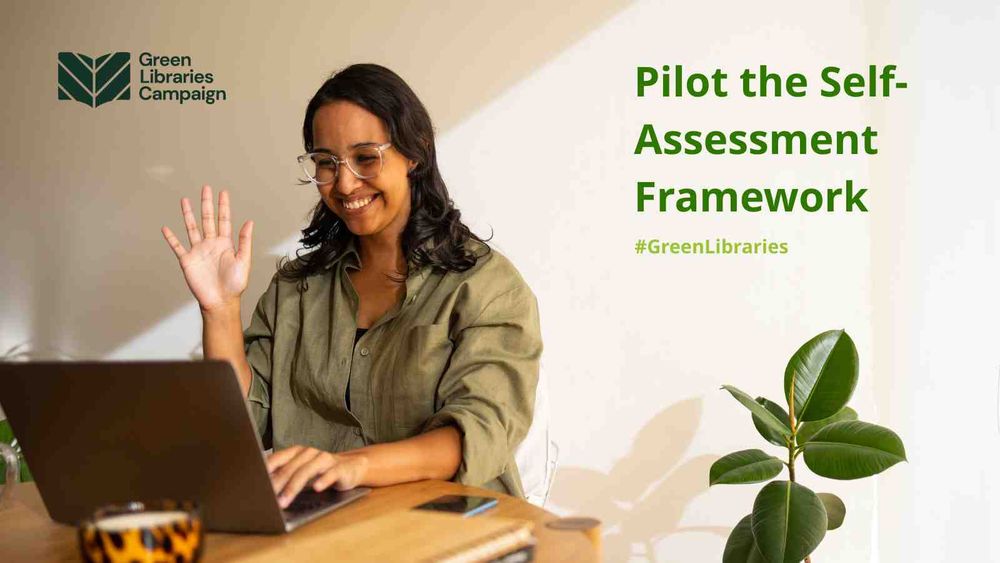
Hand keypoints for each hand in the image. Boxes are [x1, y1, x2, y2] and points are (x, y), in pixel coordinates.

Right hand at [161, 185, 252, 311]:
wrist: (220, 301)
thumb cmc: (235, 284)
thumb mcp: (243, 260)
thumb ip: (244, 241)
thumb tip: (249, 222)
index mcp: (225, 243)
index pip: (224, 220)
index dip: (223, 206)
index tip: (223, 192)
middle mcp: (211, 244)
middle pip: (207, 219)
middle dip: (206, 204)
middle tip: (205, 188)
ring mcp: (198, 251)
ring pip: (191, 228)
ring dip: (188, 214)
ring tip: (184, 200)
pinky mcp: (187, 260)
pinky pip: (177, 246)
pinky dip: (171, 238)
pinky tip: (166, 228)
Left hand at [267, 446, 369, 507]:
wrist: (351, 468)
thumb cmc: (320, 472)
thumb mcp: (300, 472)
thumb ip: (283, 475)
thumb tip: (259, 487)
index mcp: (296, 452)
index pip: (277, 459)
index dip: (265, 471)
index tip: (255, 484)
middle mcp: (309, 453)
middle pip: (290, 469)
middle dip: (277, 485)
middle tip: (267, 500)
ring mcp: (325, 459)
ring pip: (307, 471)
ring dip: (293, 488)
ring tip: (284, 502)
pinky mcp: (340, 468)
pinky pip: (331, 474)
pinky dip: (323, 480)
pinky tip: (317, 488)